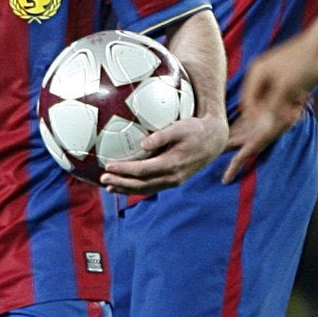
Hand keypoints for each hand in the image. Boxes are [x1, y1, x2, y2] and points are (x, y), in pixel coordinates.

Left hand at [101, 112, 229, 195]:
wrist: (214, 140)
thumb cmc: (195, 129)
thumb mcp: (180, 127)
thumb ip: (161, 136)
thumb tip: (143, 144)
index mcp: (172, 164)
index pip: (142, 170)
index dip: (124, 169)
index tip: (108, 165)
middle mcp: (172, 177)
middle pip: (141, 184)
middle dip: (120, 182)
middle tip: (103, 178)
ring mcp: (174, 181)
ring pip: (146, 189)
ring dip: (126, 189)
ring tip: (109, 186)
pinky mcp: (174, 181)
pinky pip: (152, 187)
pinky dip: (136, 188)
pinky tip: (125, 185)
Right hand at [227, 34, 317, 181]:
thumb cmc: (305, 62)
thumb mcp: (286, 88)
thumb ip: (272, 108)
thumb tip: (261, 127)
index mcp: (257, 73)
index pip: (247, 102)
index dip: (256, 118)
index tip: (268, 129)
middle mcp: (263, 75)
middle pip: (260, 104)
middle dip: (274, 114)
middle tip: (291, 117)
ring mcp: (277, 78)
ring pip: (274, 103)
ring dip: (284, 110)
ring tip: (299, 110)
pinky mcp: (290, 80)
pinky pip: (285, 99)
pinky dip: (292, 104)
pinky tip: (303, 103)